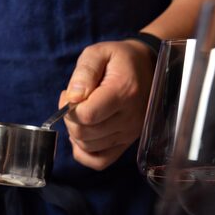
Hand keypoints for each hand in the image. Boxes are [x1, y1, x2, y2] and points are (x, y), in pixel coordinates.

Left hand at [60, 40, 154, 169]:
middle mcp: (130, 118)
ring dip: (76, 133)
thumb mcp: (98, 53)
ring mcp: (129, 134)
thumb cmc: (119, 60)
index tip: (70, 95)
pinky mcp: (126, 144)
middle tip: (74, 103)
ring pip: (88, 147)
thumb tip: (73, 98)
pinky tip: (83, 135)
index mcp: (123, 92)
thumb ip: (84, 72)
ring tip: (82, 113)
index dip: (69, 108)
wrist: (145, 68)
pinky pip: (99, 162)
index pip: (87, 115)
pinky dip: (84, 153)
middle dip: (70, 119)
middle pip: (85, 134)